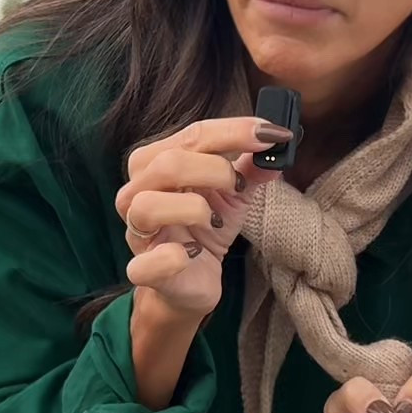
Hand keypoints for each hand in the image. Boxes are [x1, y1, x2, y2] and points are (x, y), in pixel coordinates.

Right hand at [114, 116, 288, 319]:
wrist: (192, 281)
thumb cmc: (206, 230)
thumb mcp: (234, 195)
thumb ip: (251, 169)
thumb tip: (276, 146)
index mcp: (156, 163)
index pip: (193, 135)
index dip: (235, 131)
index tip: (273, 134)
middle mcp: (137, 192)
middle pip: (168, 163)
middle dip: (215, 170)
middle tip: (240, 185)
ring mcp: (135, 232)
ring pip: (149, 205)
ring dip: (193, 209)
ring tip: (213, 220)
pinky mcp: (142, 270)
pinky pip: (147, 263)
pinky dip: (174, 257)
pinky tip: (193, 253)